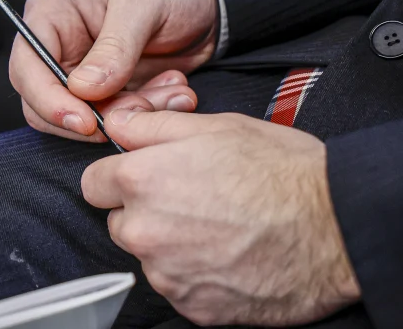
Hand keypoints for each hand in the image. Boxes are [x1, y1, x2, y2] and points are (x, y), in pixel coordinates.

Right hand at [9, 0, 217, 140]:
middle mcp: (57, 46)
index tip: (83, 121)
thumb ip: (114, 46)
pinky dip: (141, 116)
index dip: (47, 98)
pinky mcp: (104, 94)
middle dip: (89, 116)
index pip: (27, 65)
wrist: (206, 3)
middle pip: (41, 100)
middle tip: (134, 114)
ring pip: (77, 118)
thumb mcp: (144, 4)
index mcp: (51, 14)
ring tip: (169, 92)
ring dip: (125, 116)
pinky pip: (109, 120)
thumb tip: (82, 88)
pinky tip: (172, 91)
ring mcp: (79, 73)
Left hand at [83, 110, 360, 324]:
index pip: (93, 183)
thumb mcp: (213, 126)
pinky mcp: (193, 306)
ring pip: (148, 255)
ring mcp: (167, 273)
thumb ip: (151, 127)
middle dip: (144, 211)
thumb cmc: (281, 172)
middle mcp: (145, 231)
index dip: (119, 177)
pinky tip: (228, 254)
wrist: (336, 227)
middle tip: (192, 200)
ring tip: (218, 227)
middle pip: (119, 221)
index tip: (142, 177)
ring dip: (170, 244)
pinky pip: (178, 286)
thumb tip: (117, 124)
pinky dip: (196, 274)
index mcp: (142, 181)